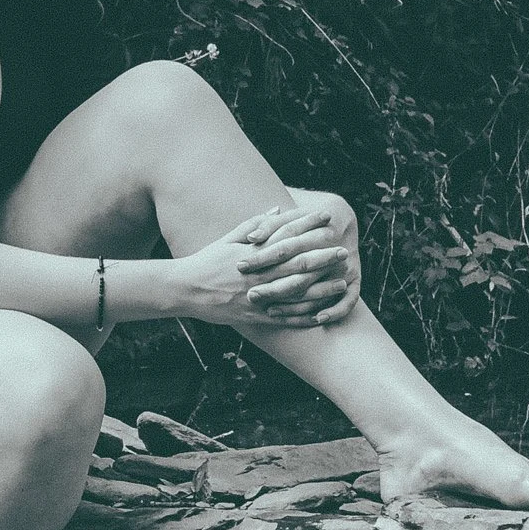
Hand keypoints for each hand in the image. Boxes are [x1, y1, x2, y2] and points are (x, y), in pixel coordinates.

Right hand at [176, 190, 361, 330]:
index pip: (287, 238)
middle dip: (323, 259)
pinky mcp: (255, 316)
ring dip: (322, 289)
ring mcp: (258, 298)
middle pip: (298, 266)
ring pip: (296, 295)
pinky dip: (305, 318)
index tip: (327, 221)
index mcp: (253, 254)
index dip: (309, 228)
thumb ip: (255, 225)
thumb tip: (278, 210)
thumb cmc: (206, 260)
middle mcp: (259, 276)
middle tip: (344, 252)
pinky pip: (284, 319)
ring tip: (342, 284)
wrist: (185, 289)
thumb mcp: (228, 238)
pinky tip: (322, 314)